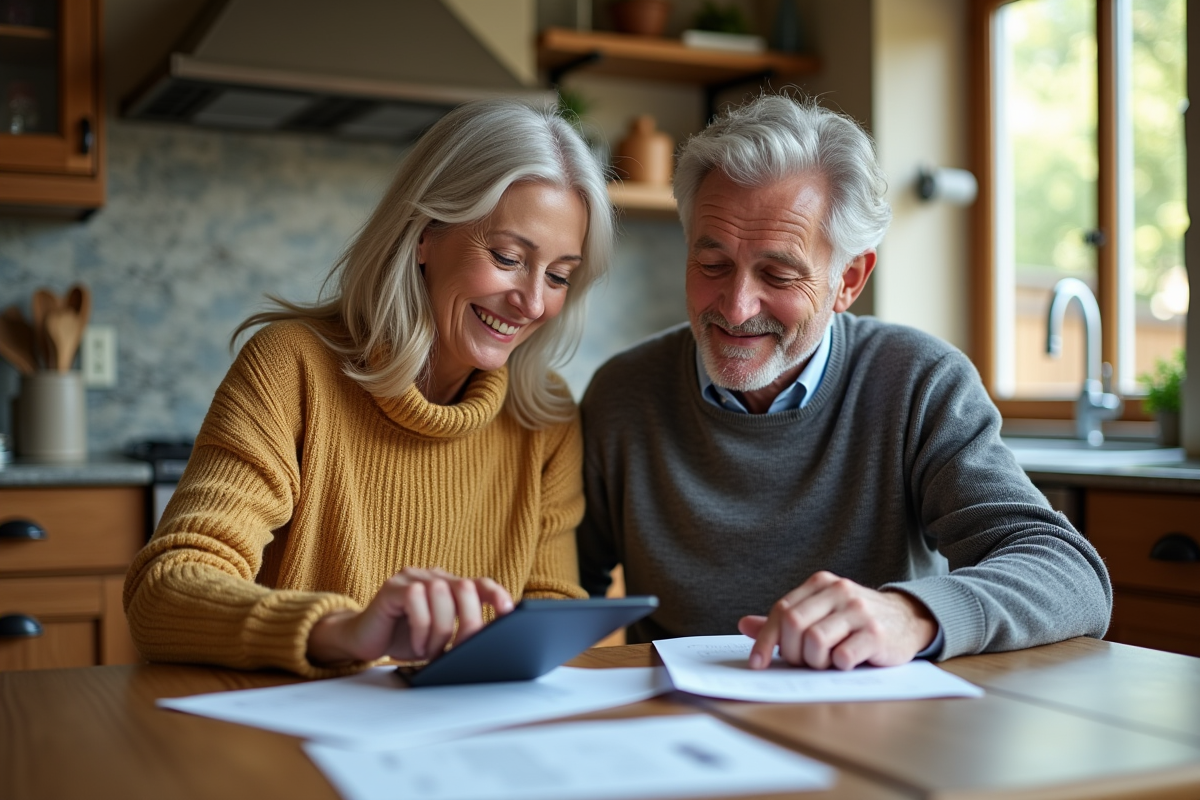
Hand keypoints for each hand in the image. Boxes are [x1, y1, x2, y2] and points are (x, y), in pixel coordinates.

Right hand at [306, 567, 513, 666]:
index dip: (496, 595)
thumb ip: (459, 632)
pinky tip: (416, 645)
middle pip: (465, 589)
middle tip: (460, 650)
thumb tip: (489, 644)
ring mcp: (412, 578)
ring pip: (442, 596)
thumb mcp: (439, 637)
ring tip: (431, 652)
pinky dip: (421, 628)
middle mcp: (433, 576)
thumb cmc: (404, 639)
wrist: (362, 641)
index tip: (508, 612)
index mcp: (448, 585)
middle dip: (468, 623)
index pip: (479, 583)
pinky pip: (416, 600)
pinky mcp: (393, 587)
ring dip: (440, 632)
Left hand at [737, 571, 935, 670]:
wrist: (908, 619)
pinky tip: (846, 662)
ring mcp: (859, 611)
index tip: (757, 663)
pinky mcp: (876, 633)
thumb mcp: (821, 613)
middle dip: (791, 652)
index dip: (765, 639)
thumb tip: (744, 625)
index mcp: (820, 583)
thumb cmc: (855, 620)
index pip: (782, 610)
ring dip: (814, 661)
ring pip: (815, 640)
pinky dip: (838, 665)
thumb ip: (785, 620)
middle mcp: (839, 591)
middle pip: (794, 625)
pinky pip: (843, 655)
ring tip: (826, 662)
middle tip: (803, 663)